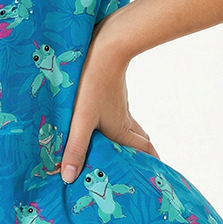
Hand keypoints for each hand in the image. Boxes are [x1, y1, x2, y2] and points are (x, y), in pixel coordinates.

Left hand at [60, 16, 158, 181]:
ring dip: (127, 138)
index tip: (153, 177)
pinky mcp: (112, 91)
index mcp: (122, 130)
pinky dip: (117, 122)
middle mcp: (125, 119)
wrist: (107, 45)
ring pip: (130, 125)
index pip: (145, 152)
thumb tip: (68, 178)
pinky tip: (101, 120)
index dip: (151, 165)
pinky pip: (119, 112)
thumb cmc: (93, 83)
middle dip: (140, 155)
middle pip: (140, 141)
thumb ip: (75, 147)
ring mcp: (120, 104)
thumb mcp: (81, 119)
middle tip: (134, 167)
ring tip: (116, 149)